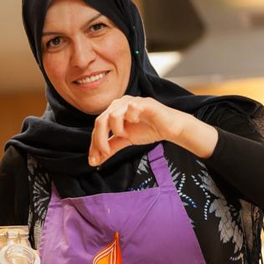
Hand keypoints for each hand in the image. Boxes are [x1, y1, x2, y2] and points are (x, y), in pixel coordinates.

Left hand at [89, 96, 216, 165]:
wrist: (169, 128)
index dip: (94, 144)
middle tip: (106, 153)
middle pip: (100, 121)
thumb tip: (94, 161)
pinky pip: (130, 107)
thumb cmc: (148, 130)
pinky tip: (137, 122)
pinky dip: (131, 117)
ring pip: (112, 115)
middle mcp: (118, 104)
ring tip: (126, 134)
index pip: (97, 127)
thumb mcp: (125, 141)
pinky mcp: (143, 103)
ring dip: (117, 129)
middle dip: (100, 140)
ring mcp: (130, 102)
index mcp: (112, 112)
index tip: (94, 160)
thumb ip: (110, 148)